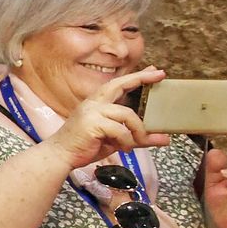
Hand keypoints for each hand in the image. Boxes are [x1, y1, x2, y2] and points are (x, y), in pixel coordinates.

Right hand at [41, 66, 169, 169]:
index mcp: (97, 103)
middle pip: (119, 84)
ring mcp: (91, 112)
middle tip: (160, 75)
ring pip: (126, 113)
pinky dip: (126, 140)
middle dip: (140, 78)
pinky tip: (123, 148)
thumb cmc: (85, 146)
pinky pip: (119, 129)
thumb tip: (165, 139)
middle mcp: (93, 103)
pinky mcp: (91, 123)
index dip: (137, 77)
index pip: (119, 84)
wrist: (61, 156)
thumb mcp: (116, 140)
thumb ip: (138, 137)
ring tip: (139, 141)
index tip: (154, 71)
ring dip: (137, 129)